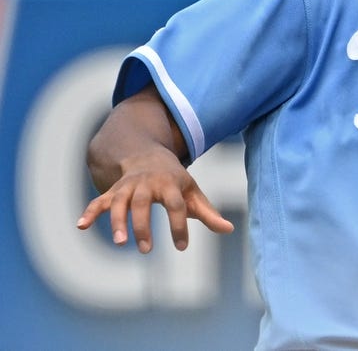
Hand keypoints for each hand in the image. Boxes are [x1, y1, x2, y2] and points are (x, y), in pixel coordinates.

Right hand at [76, 148, 232, 252]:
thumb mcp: (193, 192)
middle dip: (143, 225)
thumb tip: (229, 229)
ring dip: (117, 221)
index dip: (179, 226)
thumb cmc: (175, 181)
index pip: (176, 205)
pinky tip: (81, 226)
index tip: (181, 247)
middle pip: (144, 203)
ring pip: (120, 202)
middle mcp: (147, 184)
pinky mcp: (113, 192)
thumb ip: (208, 213)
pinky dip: (90, 212)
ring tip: (120, 243)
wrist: (147, 155)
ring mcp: (128, 187)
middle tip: (146, 250)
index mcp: (171, 184)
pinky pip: (99, 201)